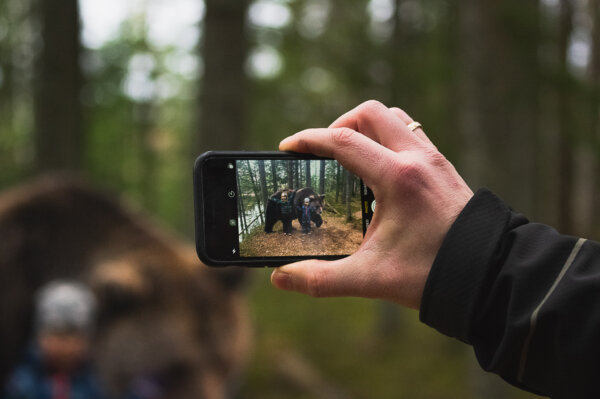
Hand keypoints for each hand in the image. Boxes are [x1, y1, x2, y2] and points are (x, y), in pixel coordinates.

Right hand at [271, 100, 472, 308]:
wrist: (489, 275)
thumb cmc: (433, 274)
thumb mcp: (371, 279)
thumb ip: (321, 279)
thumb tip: (280, 278)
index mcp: (397, 178)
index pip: (342, 141)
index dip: (308, 140)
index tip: (287, 147)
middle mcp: (418, 159)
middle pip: (371, 113)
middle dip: (340, 124)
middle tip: (324, 153)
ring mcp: (434, 160)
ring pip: (395, 119)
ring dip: (367, 128)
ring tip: (350, 157)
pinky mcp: (444, 168)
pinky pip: (412, 135)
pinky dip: (388, 140)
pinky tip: (380, 173)